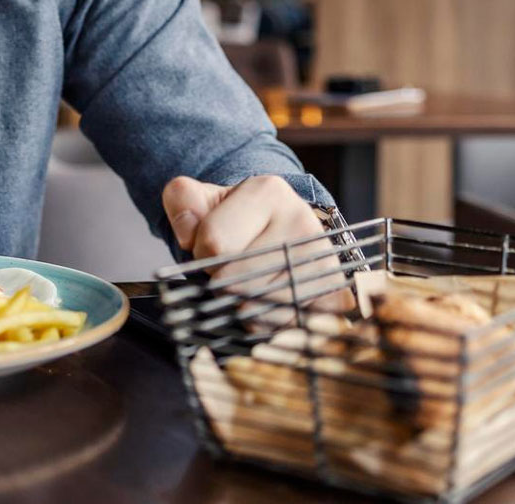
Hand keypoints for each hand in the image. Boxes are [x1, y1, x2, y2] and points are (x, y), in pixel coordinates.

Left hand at [162, 174, 353, 318]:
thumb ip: (182, 202)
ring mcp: (322, 257)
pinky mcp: (332, 290)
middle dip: (220, 281)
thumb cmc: (233, 218)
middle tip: (228, 268)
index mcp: (268, 191)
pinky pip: (283, 322)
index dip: (201, 253)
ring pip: (258, 305)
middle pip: (236, 278)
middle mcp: (301, 219)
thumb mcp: (200, 199)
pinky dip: (265, 321)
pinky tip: (263, 302)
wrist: (277, 230)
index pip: (215, 243)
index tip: (211, 247)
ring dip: (239, 304)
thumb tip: (187, 233)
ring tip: (245, 284)